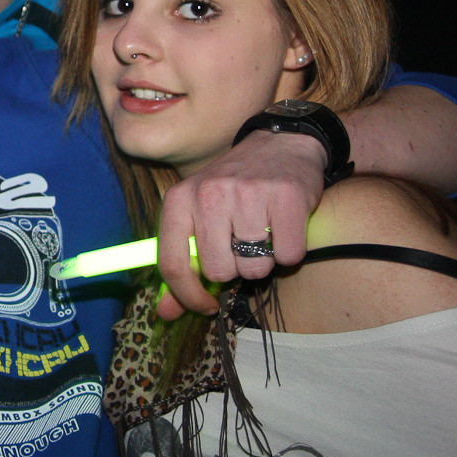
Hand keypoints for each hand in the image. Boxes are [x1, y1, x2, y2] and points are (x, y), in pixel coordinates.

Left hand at [155, 130, 323, 318]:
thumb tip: (166, 313)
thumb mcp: (197, 216)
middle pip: (219, 271)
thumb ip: (181, 265)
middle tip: (243, 244)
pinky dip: (290, 251)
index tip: (205, 306)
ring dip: (264, 260)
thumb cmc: (234, 188)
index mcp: (179, 199)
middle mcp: (209, 193)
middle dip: (235, 268)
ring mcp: (248, 193)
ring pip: (255, 267)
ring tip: (264, 231)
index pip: (172, 264)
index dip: (188, 295)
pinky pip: (288, 255)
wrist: (280, 143)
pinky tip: (285, 226)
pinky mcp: (287, 197)